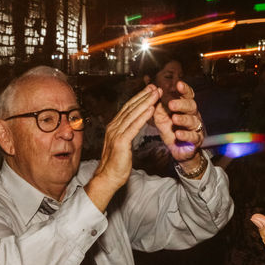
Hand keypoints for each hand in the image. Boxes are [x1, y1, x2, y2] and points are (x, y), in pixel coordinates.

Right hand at [86, 85, 159, 208]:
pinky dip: (143, 116)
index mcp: (114, 127)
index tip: (150, 90)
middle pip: (130, 108)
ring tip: (157, 93)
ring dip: (146, 102)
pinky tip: (151, 108)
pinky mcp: (121, 142)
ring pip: (133, 114)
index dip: (139, 98)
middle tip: (156, 86)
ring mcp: (116, 134)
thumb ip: (127, 133)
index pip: (128, 108)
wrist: (107, 178)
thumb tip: (134, 125)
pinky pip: (134, 126)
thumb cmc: (116, 164)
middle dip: (144, 96)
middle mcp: (113, 127)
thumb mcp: (122, 144)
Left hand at [152, 79, 204, 161]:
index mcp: (185, 108)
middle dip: (182, 104)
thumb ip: (157, 105)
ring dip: (183, 119)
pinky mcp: (196, 140)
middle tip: (171, 104)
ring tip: (174, 118)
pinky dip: (185, 135)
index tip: (179, 84)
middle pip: (191, 106)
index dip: (184, 89)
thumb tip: (152, 89)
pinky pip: (193, 136)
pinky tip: (178, 134)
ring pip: (193, 121)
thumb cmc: (172, 130)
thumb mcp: (161, 117)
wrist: (179, 150)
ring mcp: (196, 128)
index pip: (187, 96)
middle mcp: (193, 115)